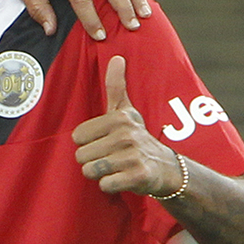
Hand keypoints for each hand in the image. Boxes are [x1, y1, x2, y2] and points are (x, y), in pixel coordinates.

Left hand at [73, 55, 183, 194]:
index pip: (77, 137)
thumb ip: (116, 86)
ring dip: (100, 174)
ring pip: (90, 171)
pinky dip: (110, 186)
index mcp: (118, 119)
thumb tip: (116, 57)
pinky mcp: (137, 176)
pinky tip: (122, 178)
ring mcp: (132, 156)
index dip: (87, 143)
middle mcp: (125, 135)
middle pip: (81, 156)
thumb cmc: (138, 137)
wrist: (166, 167)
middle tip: (110, 158)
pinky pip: (105, 185)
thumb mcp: (127, 111)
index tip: (104, 142)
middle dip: (92, 161)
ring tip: (115, 168)